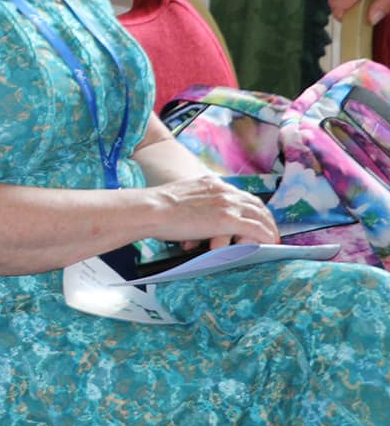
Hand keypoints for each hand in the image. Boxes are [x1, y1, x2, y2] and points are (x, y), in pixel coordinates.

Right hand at [144, 175, 279, 247]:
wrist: (152, 208)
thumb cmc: (157, 207)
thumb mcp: (181, 196)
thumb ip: (195, 202)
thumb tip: (197, 216)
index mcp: (210, 183)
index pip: (239, 193)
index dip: (251, 206)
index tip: (255, 215)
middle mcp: (223, 190)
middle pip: (255, 203)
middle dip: (265, 217)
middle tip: (270, 229)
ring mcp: (227, 204)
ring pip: (260, 215)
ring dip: (269, 228)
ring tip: (272, 238)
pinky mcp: (229, 220)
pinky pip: (257, 229)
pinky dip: (266, 236)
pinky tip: (270, 242)